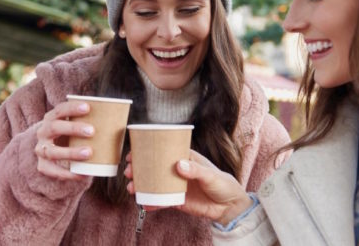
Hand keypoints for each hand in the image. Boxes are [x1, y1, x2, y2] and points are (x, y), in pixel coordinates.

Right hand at [35, 100, 94, 180]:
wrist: (52, 154)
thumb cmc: (71, 137)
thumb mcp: (75, 126)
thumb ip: (91, 122)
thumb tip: (122, 118)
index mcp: (51, 118)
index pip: (59, 109)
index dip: (72, 108)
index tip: (88, 107)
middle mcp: (43, 132)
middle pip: (54, 128)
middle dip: (73, 128)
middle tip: (92, 131)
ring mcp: (41, 150)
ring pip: (53, 151)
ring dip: (71, 152)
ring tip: (89, 153)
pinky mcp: (43, 166)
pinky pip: (53, 171)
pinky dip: (68, 173)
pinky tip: (83, 174)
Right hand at [124, 150, 252, 224]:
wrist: (230, 207)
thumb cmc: (223, 184)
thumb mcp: (211, 175)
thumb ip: (196, 170)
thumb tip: (179, 165)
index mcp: (185, 158)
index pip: (164, 151)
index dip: (147, 150)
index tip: (134, 153)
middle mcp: (177, 171)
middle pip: (154, 167)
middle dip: (138, 169)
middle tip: (129, 172)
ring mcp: (176, 186)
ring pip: (154, 184)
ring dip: (141, 185)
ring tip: (131, 188)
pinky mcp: (177, 201)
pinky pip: (161, 201)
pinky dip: (151, 203)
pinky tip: (143, 204)